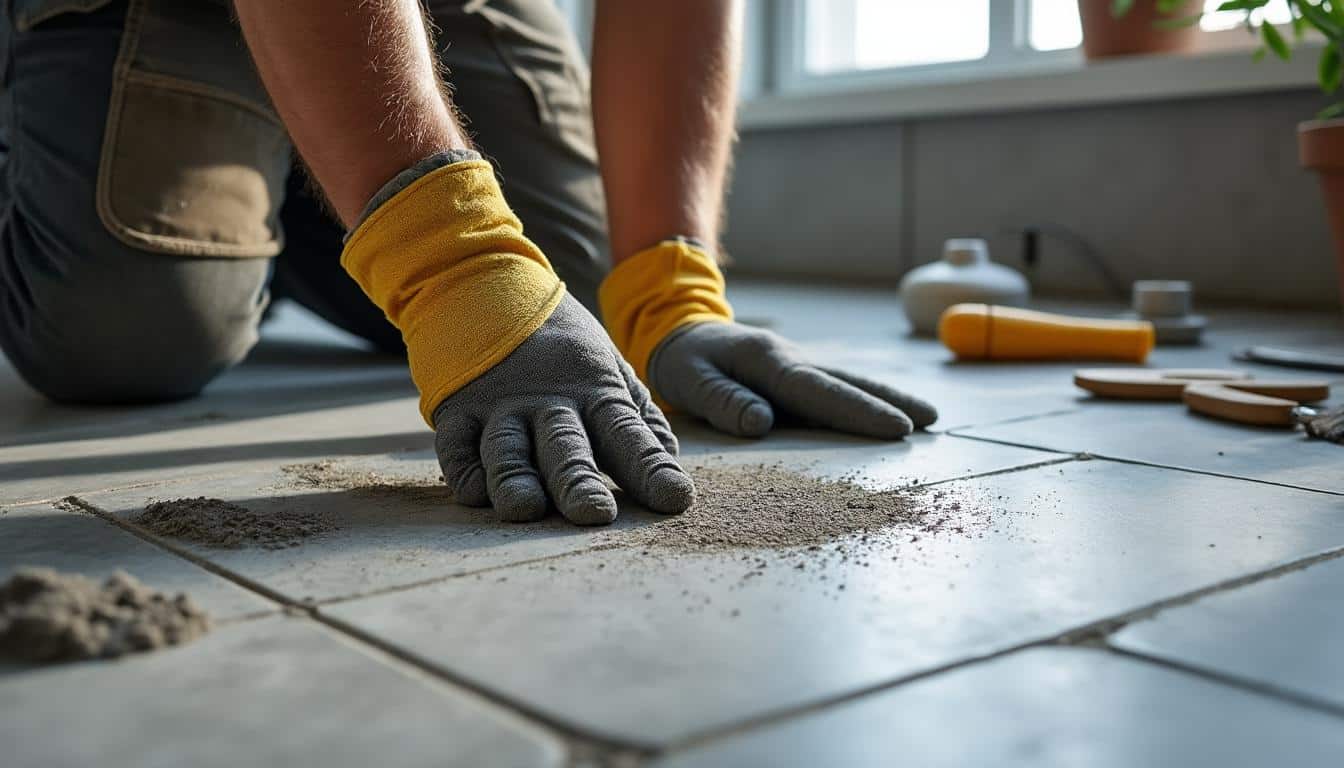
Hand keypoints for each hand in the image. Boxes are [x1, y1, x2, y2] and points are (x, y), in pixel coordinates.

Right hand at [434, 295, 692, 523]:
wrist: (488, 285)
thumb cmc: (561, 344)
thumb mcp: (610, 367)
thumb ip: (638, 418)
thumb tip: (670, 461)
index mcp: (596, 392)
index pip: (629, 434)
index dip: (652, 468)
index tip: (675, 499)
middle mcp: (549, 402)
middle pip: (567, 447)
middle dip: (580, 482)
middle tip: (596, 514)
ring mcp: (500, 406)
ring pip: (508, 449)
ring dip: (516, 479)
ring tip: (526, 508)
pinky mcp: (457, 410)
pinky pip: (456, 446)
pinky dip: (464, 470)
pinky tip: (476, 494)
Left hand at [600, 239, 937, 439]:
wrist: (681, 331)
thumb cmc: (682, 361)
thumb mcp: (686, 379)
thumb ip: (720, 399)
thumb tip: (762, 423)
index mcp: (766, 361)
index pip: (817, 390)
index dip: (857, 410)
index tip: (896, 427)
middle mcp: (791, 359)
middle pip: (847, 383)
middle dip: (890, 402)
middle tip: (932, 421)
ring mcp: (800, 365)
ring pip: (850, 382)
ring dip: (889, 398)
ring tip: (931, 417)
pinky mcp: (800, 375)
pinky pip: (839, 387)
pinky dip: (869, 398)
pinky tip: (895, 411)